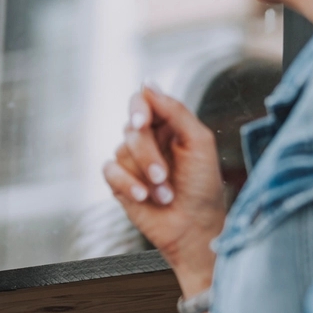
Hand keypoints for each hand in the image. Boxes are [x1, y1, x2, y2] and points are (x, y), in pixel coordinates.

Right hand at [103, 86, 224, 295]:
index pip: (144, 102)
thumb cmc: (203, 188)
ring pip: (120, 151)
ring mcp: (132, 161)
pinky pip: (109, 171)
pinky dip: (126, 184)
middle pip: (131, 129)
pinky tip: (143, 197)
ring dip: (144, 175)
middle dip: (148, 155)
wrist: (195, 229)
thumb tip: (147, 83)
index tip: (142, 122)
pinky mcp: (119, 182)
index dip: (139, 109)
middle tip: (164, 176)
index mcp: (169, 125)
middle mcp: (148, 139)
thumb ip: (175, 111)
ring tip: (165, 194)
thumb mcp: (199, 143)